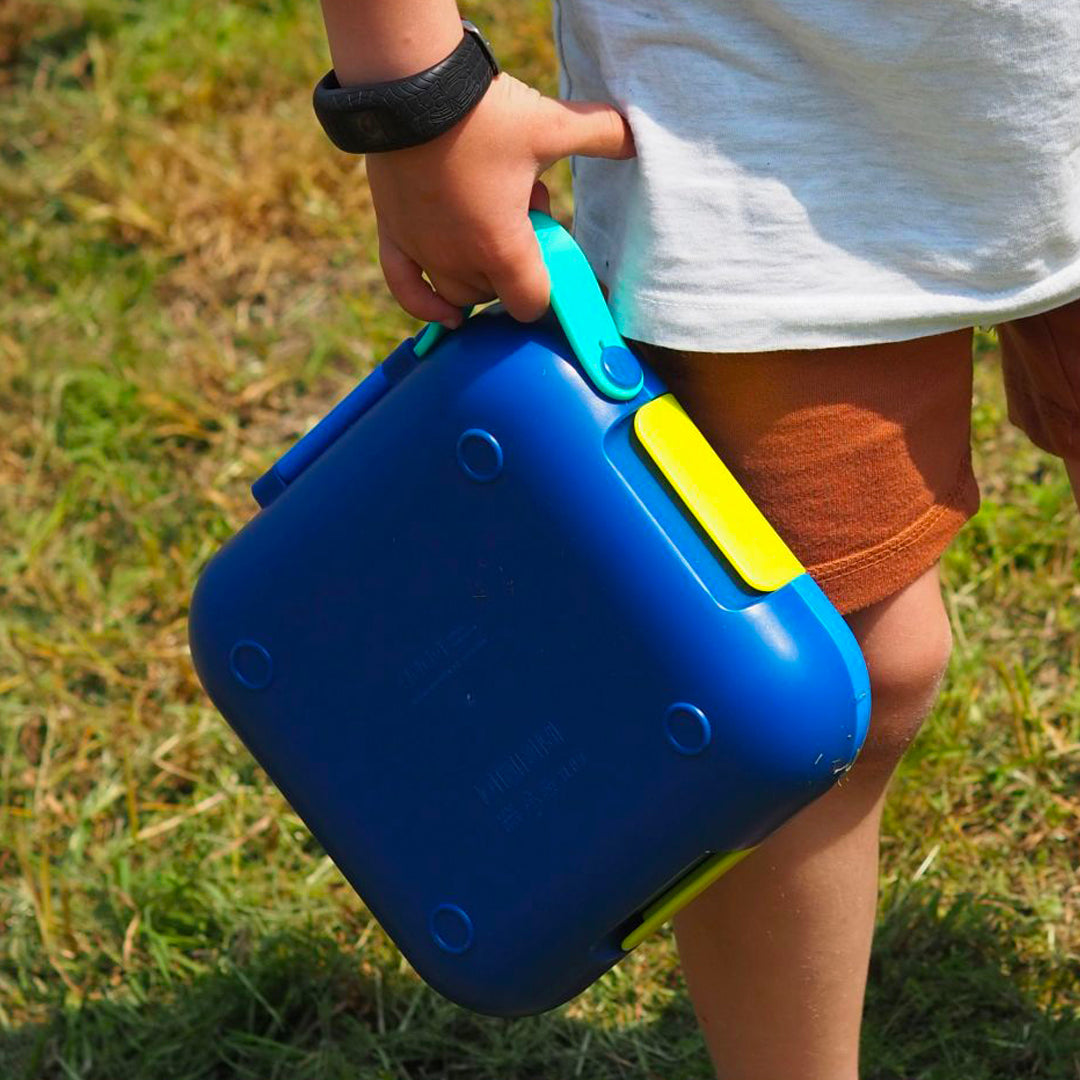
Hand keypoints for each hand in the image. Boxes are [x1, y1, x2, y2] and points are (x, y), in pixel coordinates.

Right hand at [365, 73, 634, 326]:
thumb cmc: (482, 114)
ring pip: (456, 293)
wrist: (410, 86)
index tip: (552, 261)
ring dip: (479, 276)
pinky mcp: (394, 235)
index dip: (547, 291)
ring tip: (489, 225)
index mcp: (502, 248)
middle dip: (513, 268)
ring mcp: (423, 251)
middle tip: (521, 216)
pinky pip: (406, 289)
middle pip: (494, 295)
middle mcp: (459, 260)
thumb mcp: (550, 124)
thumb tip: (637, 136)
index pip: (531, 303)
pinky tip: (447, 315)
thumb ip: (599, 135)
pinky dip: (426, 305)